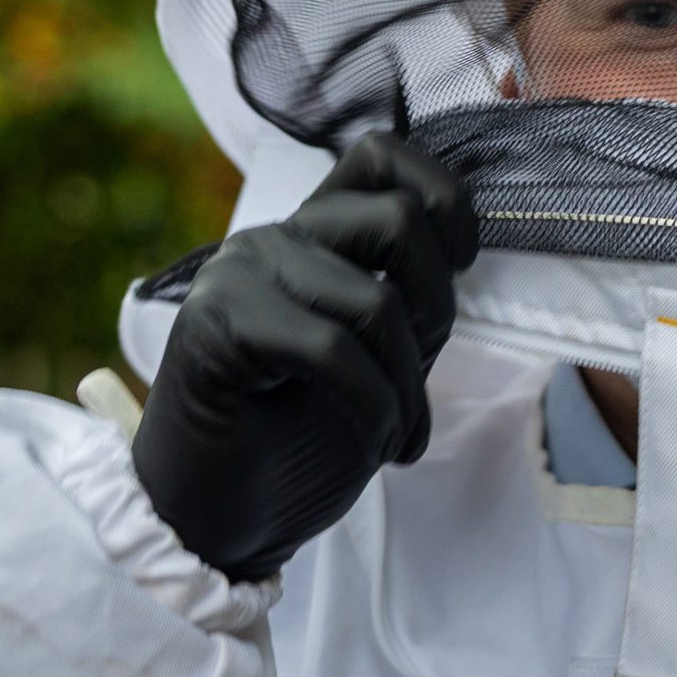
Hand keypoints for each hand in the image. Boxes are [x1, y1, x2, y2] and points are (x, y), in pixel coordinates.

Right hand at [133, 136, 478, 581]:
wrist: (222, 521)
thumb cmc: (301, 442)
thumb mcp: (384, 359)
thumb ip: (409, 299)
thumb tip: (460, 252)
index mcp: (317, 234)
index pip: (382, 154)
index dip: (444, 198)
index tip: (460, 266)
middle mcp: (278, 236)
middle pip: (399, 218)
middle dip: (436, 307)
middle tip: (417, 380)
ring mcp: (242, 272)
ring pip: (374, 298)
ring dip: (404, 384)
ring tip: (393, 433)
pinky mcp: (216, 320)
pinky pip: (332, 348)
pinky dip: (373, 407)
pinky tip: (375, 444)